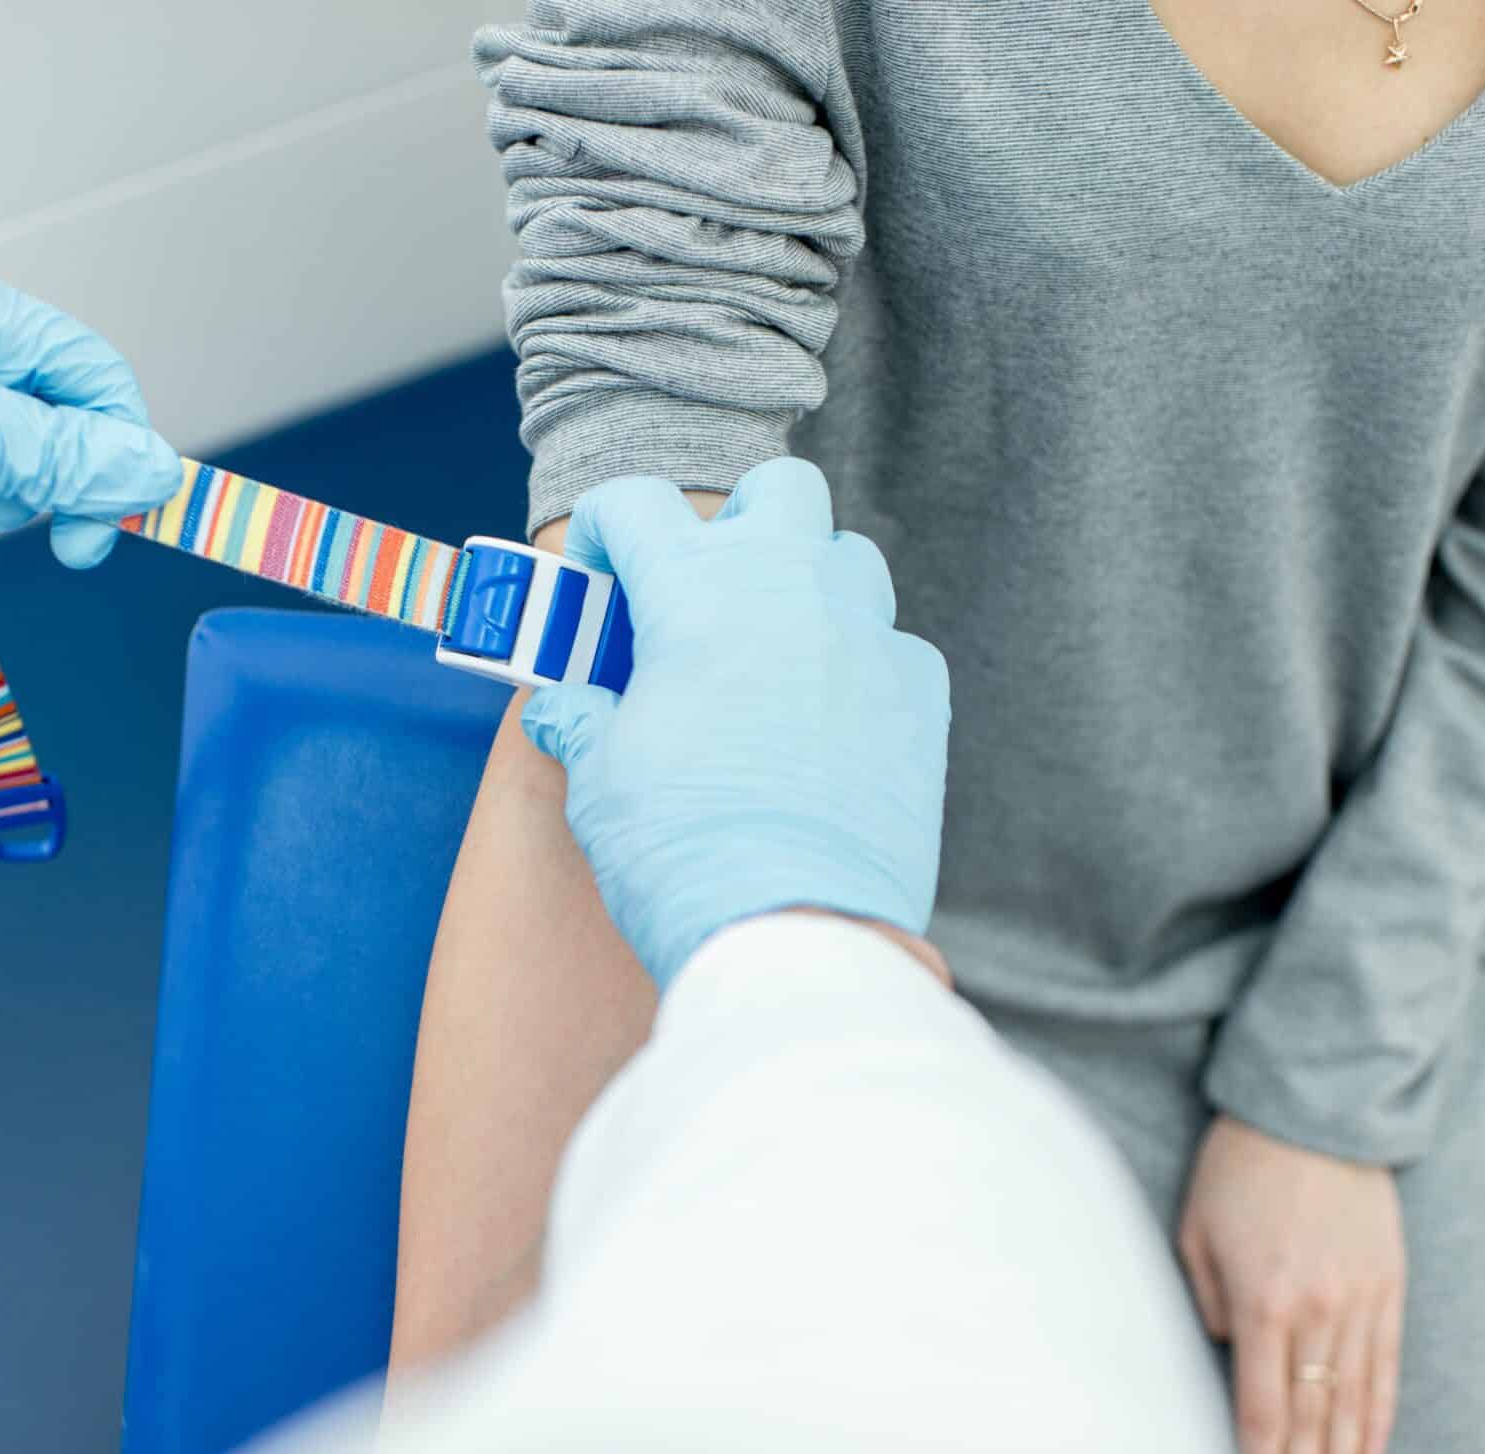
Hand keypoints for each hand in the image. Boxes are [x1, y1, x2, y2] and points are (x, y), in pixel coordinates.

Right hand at [519, 458, 949, 990]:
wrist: (795, 932)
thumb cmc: (682, 851)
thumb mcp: (601, 780)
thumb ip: (583, 718)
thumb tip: (562, 705)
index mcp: (696, 593)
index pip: (635, 503)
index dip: (600, 530)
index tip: (594, 574)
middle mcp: (791, 589)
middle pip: (777, 490)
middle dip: (735, 520)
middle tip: (702, 588)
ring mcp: (867, 636)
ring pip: (847, 557)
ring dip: (806, 580)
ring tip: (769, 648)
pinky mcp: (921, 695)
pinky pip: (892, 646)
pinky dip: (856, 664)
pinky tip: (826, 721)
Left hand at [1175, 1114, 1405, 1453]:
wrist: (1316, 1109)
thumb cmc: (1238, 1168)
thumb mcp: (1196, 1232)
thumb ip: (1210, 1303)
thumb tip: (1231, 1357)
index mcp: (1262, 1303)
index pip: (1263, 1411)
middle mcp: (1317, 1312)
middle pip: (1312, 1423)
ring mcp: (1361, 1301)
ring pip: (1352, 1404)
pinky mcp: (1389, 1284)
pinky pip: (1385, 1363)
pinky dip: (1379, 1412)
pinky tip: (1369, 1452)